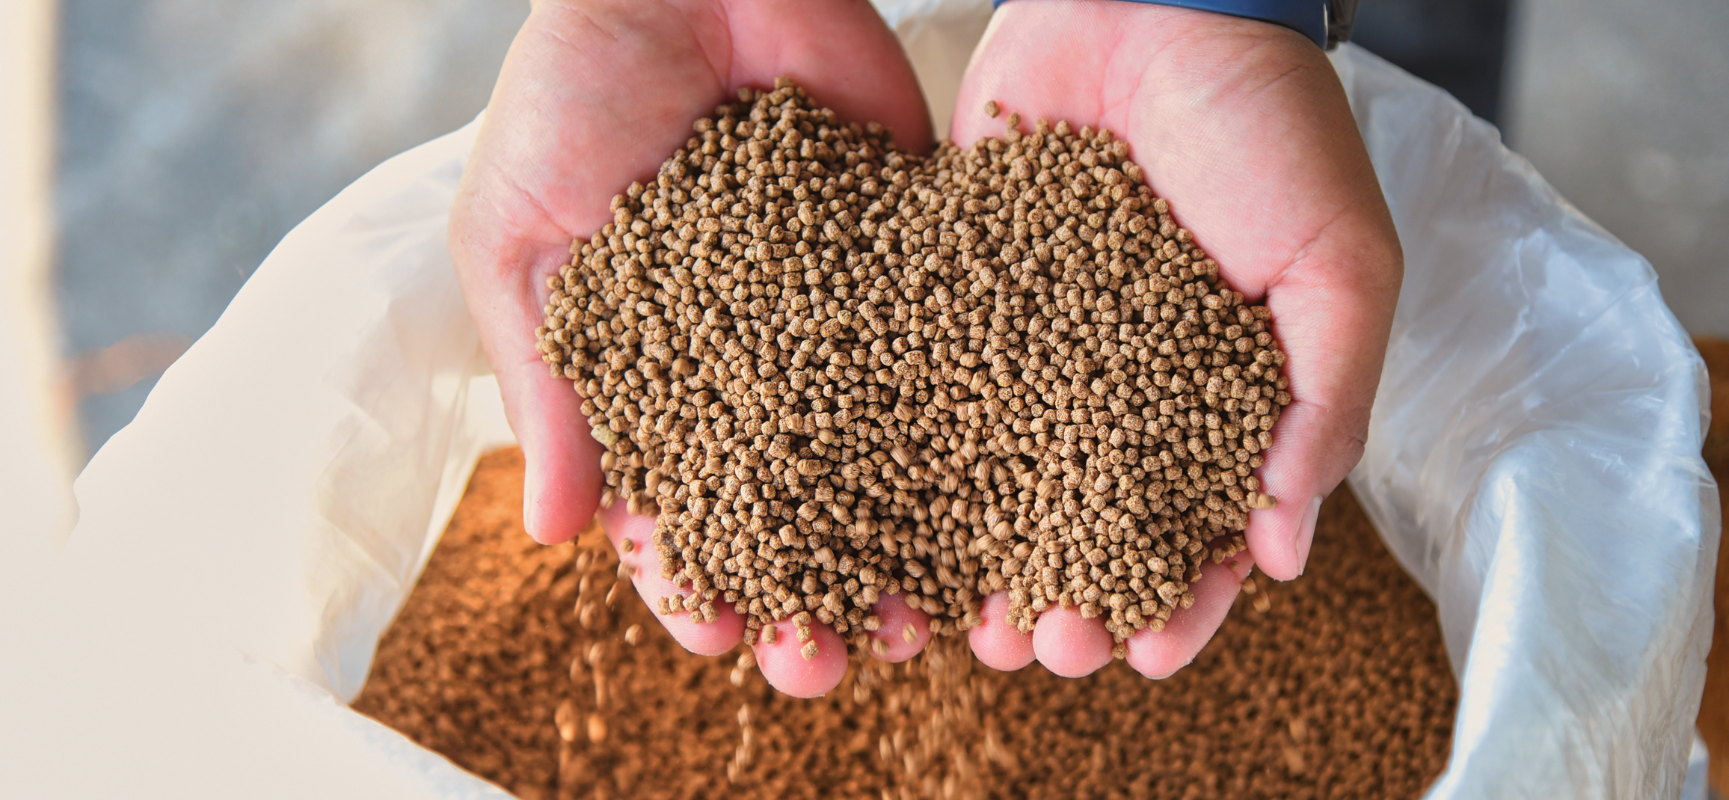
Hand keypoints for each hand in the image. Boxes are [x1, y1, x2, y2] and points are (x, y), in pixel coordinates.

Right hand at [448, 0, 935, 696]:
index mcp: (653, 367)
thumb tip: (554, 536)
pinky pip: (936, 357)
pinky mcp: (910, 255)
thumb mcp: (522, 239)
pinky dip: (962, 436)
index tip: (715, 632)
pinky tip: (983, 508)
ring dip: (894, 547)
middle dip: (804, 587)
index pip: (673, 497)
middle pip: (786, 502)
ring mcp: (836, 314)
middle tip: (824, 665)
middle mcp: (752, 358)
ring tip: (917, 627)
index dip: (691, 573)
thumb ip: (550, 380)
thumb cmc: (572, 90)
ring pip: (872, 454)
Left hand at [952, 0, 1401, 678]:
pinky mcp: (965, 293)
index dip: (1180, 598)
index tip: (1142, 653)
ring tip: (961, 619)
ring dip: (986, 556)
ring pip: (1008, 477)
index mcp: (1225, 393)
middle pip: (1093, 521)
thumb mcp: (1339, 262)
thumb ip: (1325, 399)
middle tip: (1040, 649)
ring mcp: (1043, 345)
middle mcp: (1127, 384)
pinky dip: (918, 454)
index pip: (1206, 526)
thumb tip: (1283, 549)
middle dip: (1069, 595)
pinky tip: (892, 513)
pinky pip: (940, 386)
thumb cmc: (1270, 124)